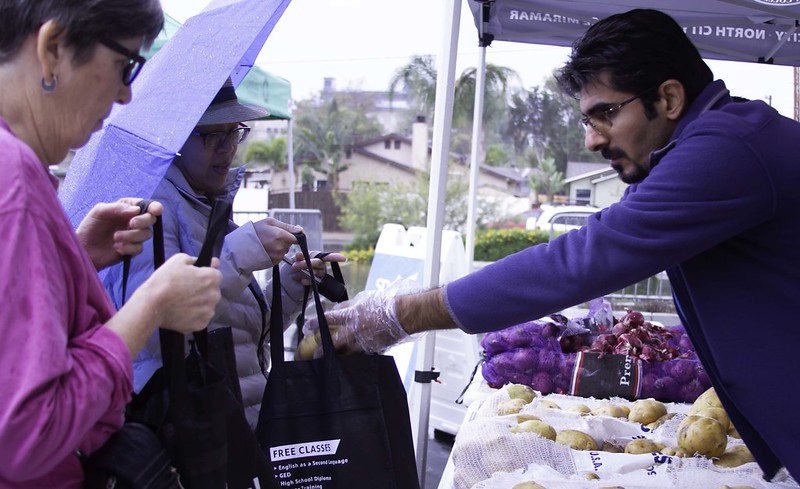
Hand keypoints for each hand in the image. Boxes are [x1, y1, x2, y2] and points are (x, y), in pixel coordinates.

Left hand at [76, 198, 162, 269]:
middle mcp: (133, 221)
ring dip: (131, 236)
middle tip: (131, 224)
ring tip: (115, 238)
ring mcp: (133, 235)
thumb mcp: (100, 212)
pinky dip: (128, 248)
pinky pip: (139, 248)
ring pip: (146, 234)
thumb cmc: (90, 227)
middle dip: (143, 221)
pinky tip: (116, 247)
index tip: (155, 210)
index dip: (154, 207)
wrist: (83, 249)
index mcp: (127, 208)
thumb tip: (137, 210)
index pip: (146, 205)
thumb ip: (118, 208)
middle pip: (151, 219)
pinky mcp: (132, 249)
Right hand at [140, 254, 221, 333]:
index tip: (194, 278)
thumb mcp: (178, 260)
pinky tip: (183, 312)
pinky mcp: (201, 324)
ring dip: (200, 303)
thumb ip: (197, 260)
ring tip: (183, 302)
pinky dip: (195, 316)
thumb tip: (211, 262)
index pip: (216, 274)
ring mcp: (209, 312)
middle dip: (203, 289)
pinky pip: (202, 318)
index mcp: (212, 278)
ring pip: (208, 305)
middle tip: (186, 290)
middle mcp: (215, 295)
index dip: (205, 274)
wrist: (152, 304)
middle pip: (213, 291)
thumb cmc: (164, 280)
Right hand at [252, 217, 301, 265]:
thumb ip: (287, 226)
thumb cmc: (255, 231)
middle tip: (272, 237)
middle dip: (285, 240)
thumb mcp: (270, 222)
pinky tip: (266, 249)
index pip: (297, 238)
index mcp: (280, 235)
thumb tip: (300, 229)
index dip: (293, 235)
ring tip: (267, 243)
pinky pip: (279, 257)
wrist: (241, 246)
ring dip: (280, 247)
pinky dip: (275, 253)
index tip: (287, 234)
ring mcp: (277, 256)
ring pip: (285, 250)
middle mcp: (280, 247)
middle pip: (290, 244)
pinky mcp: (274, 262)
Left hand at [288, 250, 346, 285]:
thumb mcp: (294, 261)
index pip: (327, 256)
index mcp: (316, 257)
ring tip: (296, 273)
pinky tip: (302, 281)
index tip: (343, 258)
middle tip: (295, 266)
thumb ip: (298, 257)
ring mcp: (319, 275)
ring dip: (305, 272)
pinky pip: (314, 282)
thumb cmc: (293, 270)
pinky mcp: (317, 284)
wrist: (289, 283)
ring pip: (316, 272)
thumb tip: (299, 254)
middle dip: (306, 263)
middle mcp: (320, 266)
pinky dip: (307, 280)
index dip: (335, 257)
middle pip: (319, 263)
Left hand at [303, 279, 419, 354]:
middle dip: (323, 349)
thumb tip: (336, 310)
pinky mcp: (374, 350)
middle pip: (334, 342)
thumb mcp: (363, 299)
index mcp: (352, 316)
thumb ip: (347, 306)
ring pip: (347, 354)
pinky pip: (362, 356)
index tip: (307, 327)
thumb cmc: (385, 304)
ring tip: (332, 361)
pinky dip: (356, 358)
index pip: (330, 319)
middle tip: (316, 354)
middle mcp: (356, 330)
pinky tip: (351, 362)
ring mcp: (364, 342)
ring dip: (339, 357)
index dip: (317, 323)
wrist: (404, 315)